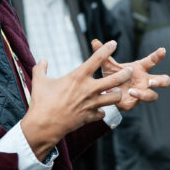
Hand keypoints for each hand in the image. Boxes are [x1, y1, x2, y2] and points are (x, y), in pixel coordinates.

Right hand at [21, 40, 132, 157]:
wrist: (44, 126)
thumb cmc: (41, 102)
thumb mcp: (39, 81)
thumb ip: (41, 68)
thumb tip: (42, 60)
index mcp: (78, 77)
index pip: (97, 58)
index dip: (107, 49)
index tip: (114, 43)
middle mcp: (88, 89)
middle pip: (116, 79)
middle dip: (126, 73)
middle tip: (129, 70)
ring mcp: (91, 104)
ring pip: (115, 97)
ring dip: (117, 94)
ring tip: (116, 91)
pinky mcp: (90, 117)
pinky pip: (102, 113)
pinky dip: (101, 111)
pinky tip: (99, 110)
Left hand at [91, 39, 169, 110]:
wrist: (104, 93)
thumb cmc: (111, 76)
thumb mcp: (107, 65)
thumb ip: (103, 54)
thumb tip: (94, 41)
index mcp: (140, 69)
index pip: (152, 61)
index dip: (158, 56)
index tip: (162, 50)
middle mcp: (144, 81)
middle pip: (163, 81)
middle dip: (161, 81)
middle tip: (152, 81)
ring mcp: (141, 92)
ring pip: (153, 95)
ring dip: (146, 94)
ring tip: (133, 90)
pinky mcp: (135, 102)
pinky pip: (139, 102)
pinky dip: (136, 98)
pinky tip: (129, 94)